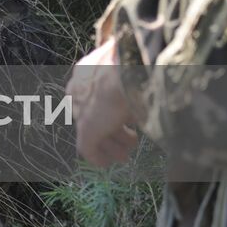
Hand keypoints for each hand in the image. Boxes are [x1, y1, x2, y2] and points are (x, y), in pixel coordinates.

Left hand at [68, 38, 138, 166]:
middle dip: (113, 132)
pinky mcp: (85, 128)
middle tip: (131, 142)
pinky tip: (109, 163)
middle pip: (94, 116)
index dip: (112, 111)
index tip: (130, 120)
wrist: (128, 69)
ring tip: (127, 153)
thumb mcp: (132, 66)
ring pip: (93, 133)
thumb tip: (148, 81)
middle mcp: (78, 90)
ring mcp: (80, 110)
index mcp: (86, 71)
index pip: (94, 96)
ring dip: (113, 145)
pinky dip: (99, 158)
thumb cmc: (135, 63)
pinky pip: (88, 150)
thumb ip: (132, 76)